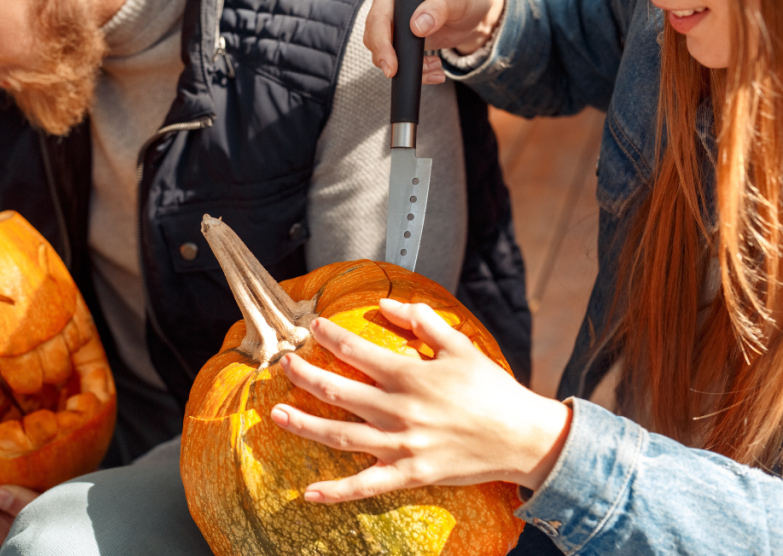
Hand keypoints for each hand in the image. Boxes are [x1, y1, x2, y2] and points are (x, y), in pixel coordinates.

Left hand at [270, 298, 570, 503]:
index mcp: (410, 375)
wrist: (521, 437)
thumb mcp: (460, 346)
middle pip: (338, 390)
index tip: (312, 329)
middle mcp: (399, 409)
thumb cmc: (492, 391)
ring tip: (277, 414)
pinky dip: (335, 491)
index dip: (330, 337)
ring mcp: (401, 444)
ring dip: (304, 424)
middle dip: (304, 375)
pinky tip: (309, 493)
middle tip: (283, 364)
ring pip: (340, 434)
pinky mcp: (409, 473)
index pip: (357, 351)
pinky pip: (365, 485)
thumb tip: (387, 304)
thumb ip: (422, 322)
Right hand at [364, 0, 504, 83]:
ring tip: (435, 67)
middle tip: (420, 71)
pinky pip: (396, 59)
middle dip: (393, 60)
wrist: (474, 12)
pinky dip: (413, 70)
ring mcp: (393, 21)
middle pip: (374, 36)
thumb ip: (439, 8)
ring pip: (383, 51)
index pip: (378, 17)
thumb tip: (416, 26)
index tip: (392, 67)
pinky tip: (434, 70)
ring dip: (406, 66)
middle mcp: (389, 2)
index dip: (381, 43)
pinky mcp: (400, 38)